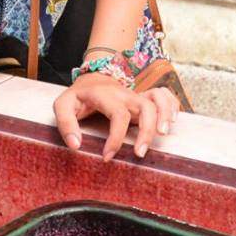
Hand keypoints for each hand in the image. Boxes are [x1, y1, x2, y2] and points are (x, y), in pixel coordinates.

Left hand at [52, 71, 179, 159]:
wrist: (92, 78)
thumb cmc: (78, 96)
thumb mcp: (62, 105)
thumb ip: (66, 124)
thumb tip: (76, 145)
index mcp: (105, 95)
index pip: (118, 115)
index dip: (115, 138)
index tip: (107, 157)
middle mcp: (124, 94)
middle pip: (145, 107)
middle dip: (147, 131)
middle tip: (140, 153)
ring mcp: (136, 95)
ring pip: (158, 100)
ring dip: (165, 116)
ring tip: (163, 135)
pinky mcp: (143, 98)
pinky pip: (164, 96)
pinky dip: (172, 106)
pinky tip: (173, 121)